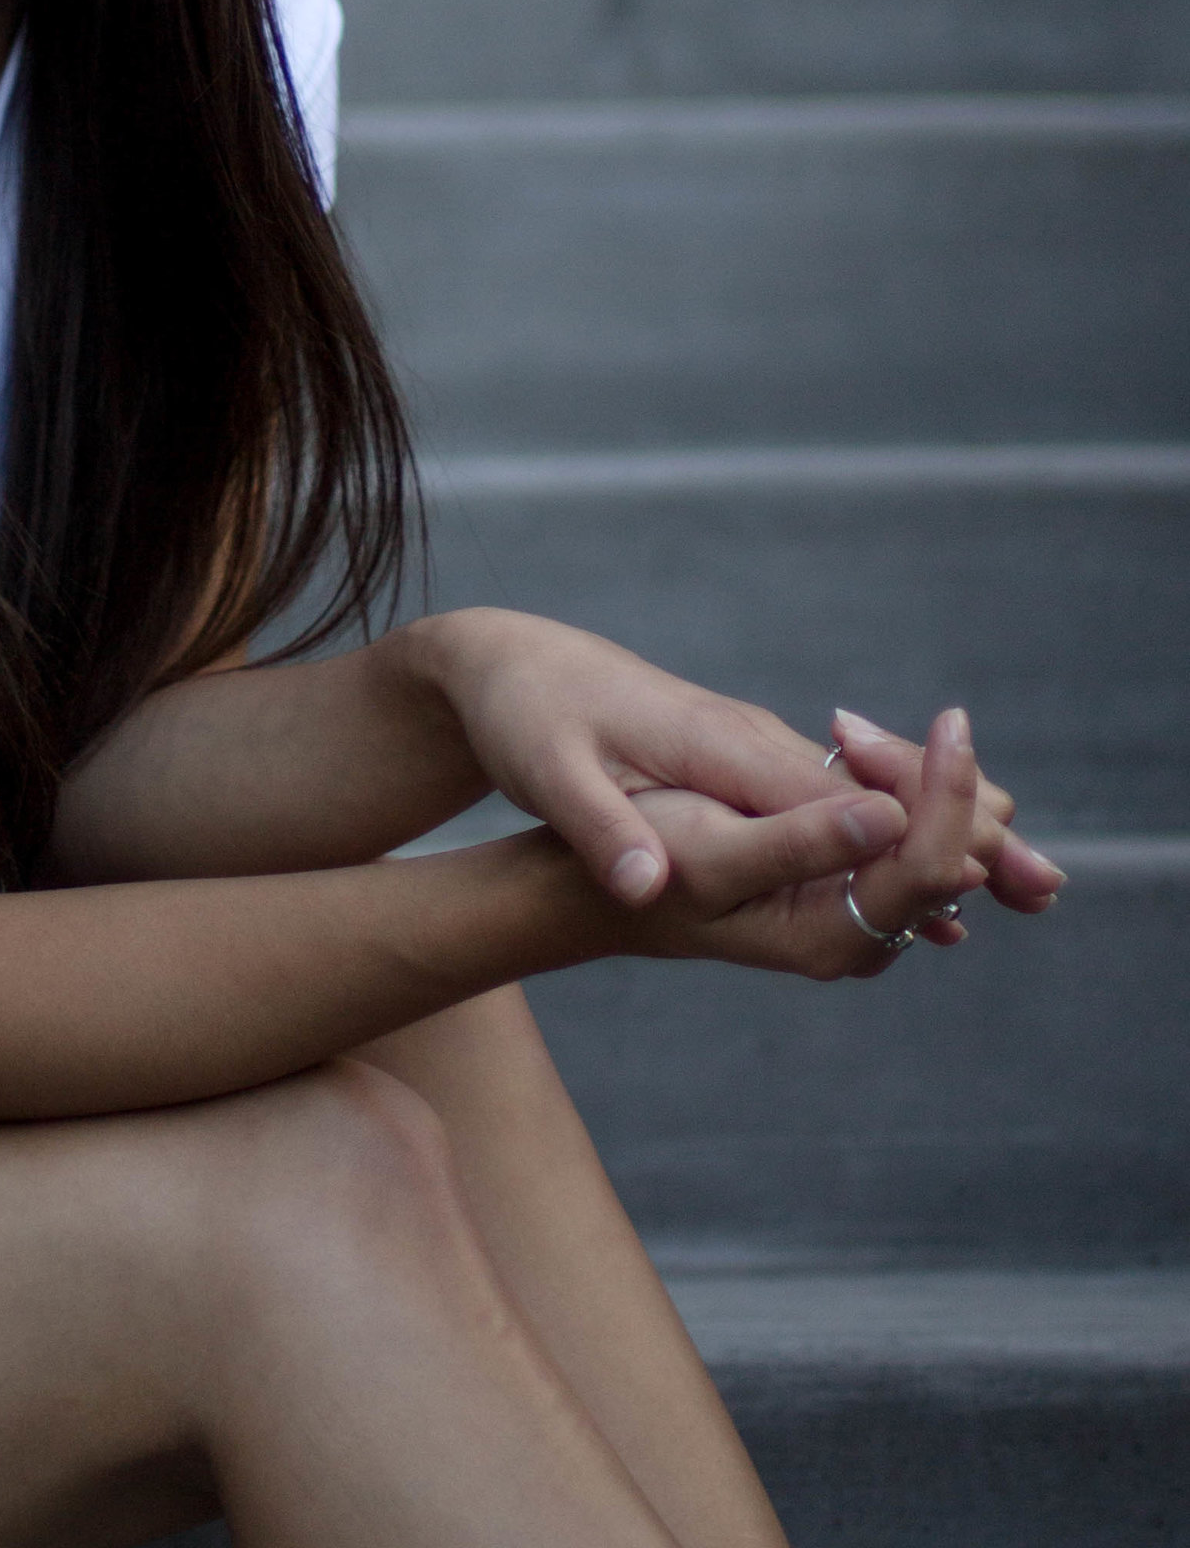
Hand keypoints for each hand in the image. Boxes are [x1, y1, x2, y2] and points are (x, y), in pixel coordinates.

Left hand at [416, 609, 1048, 921]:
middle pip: (877, 790)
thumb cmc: (521, 714)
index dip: (908, 836)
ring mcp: (750, 743)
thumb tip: (647, 889)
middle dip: (959, 830)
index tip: (976, 879)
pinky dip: (893, 818)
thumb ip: (602, 829)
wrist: (500, 658)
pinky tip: (923, 858)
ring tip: (1019, 882)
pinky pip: (833, 791)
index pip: (836, 796)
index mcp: (719, 741)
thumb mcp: (544, 772)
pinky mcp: (738, 755)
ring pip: (866, 789)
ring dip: (941, 827)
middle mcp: (750, 737)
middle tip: (1046, 884)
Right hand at [623, 707, 1026, 979]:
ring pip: (942, 842)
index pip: (930, 867)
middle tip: (850, 727)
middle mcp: (859, 934)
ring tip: (846, 732)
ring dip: (920, 775)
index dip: (948, 794)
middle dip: (935, 777)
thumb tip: (893, 817)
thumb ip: (799, 843)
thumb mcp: (709, 851)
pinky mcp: (848, 880)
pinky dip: (905, 783)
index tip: (948, 722)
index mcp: (830, 938)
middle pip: (955, 856)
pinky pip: (911, 833)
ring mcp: (858, 910)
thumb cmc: (650, 860)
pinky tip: (854, 745)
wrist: (608, 884)